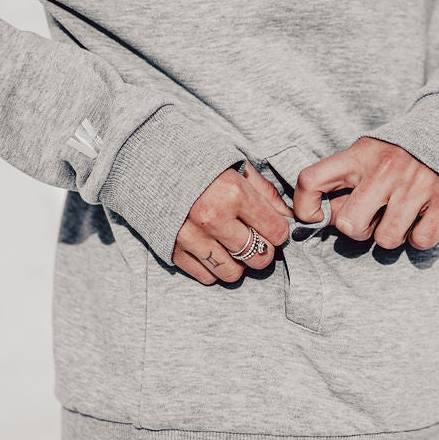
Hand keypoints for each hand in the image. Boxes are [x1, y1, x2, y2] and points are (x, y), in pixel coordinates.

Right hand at [172, 161, 293, 284]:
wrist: (150, 163)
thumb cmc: (200, 162)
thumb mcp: (237, 167)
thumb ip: (265, 194)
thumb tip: (288, 218)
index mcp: (233, 193)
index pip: (276, 232)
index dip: (278, 231)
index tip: (271, 226)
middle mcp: (212, 218)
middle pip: (258, 257)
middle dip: (263, 251)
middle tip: (255, 239)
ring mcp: (190, 237)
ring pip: (232, 273)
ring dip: (238, 263)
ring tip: (232, 245)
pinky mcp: (172, 250)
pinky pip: (206, 276)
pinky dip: (213, 267)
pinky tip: (212, 248)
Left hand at [292, 137, 438, 250]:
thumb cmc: (397, 154)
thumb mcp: (364, 155)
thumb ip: (340, 182)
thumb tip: (316, 219)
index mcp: (359, 155)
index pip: (310, 179)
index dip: (304, 206)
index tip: (315, 216)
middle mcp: (386, 168)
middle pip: (349, 225)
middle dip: (358, 229)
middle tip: (372, 216)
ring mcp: (417, 185)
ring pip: (386, 240)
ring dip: (390, 234)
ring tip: (398, 215)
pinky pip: (420, 241)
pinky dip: (419, 237)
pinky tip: (420, 218)